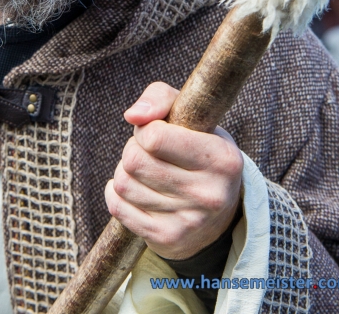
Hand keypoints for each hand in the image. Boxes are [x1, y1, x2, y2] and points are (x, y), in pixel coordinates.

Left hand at [105, 81, 242, 259]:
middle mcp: (209, 194)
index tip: (156, 131)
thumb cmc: (198, 148)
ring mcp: (189, 222)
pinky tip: (135, 189)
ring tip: (146, 171)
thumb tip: (132, 115)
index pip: (154, 136)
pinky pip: (118, 208)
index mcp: (222, 158)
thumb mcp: (193, 115)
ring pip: (123, 183)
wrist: (218, 211)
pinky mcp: (168, 240)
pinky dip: (117, 194)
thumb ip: (160, 97)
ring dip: (125, 171)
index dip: (146, 129)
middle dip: (133, 150)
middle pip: (134, 160)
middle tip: (149, 152)